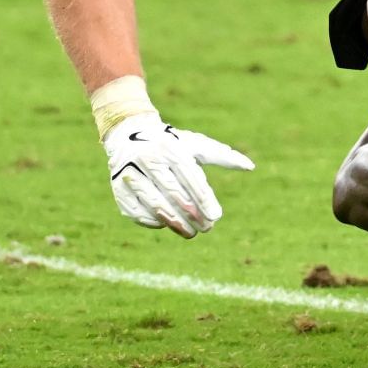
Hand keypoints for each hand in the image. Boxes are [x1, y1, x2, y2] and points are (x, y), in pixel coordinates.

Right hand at [103, 114, 254, 237]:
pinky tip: (167, 225)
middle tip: (207, 229)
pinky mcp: (117, 187)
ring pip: (155, 205)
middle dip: (193, 215)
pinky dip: (153, 221)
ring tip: (191, 233)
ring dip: (175, 223)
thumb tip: (250, 167)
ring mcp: (130, 174)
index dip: (204, 199)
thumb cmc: (171, 143)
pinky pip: (136, 211)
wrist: (129, 135)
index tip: (216, 216)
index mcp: (171, 148)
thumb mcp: (196, 145)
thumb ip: (223, 156)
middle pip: (174, 194)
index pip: (191, 178)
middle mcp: (148, 159)